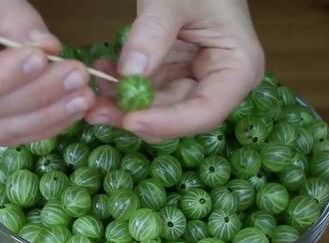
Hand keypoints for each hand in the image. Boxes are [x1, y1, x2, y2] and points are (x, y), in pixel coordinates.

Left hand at [86, 0, 264, 141]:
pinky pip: (142, 91)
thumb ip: (153, 33)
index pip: (206, 112)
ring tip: (91, 93)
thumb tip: (131, 73)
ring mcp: (191, 79)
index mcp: (237, 68)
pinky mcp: (170, 74)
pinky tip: (100, 71)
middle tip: (96, 112)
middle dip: (135, 116)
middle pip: (176, 116)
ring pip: (154, 109)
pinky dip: (119, 86)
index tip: (130, 120)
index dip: (168, 123)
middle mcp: (217, 83)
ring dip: (120, 105)